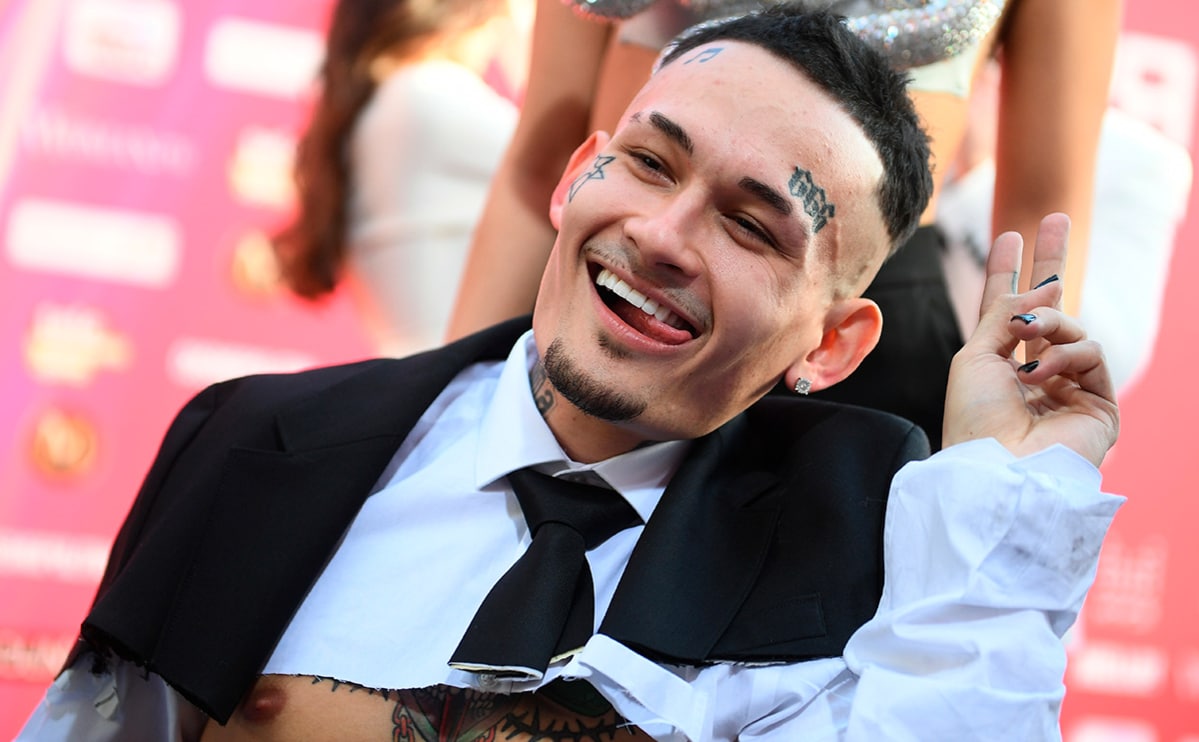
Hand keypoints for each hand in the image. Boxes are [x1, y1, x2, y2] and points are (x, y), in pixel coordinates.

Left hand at [942, 213, 1118, 465]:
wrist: (997, 467)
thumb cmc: (976, 419)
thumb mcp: (975, 355)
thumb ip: (1006, 314)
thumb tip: (1043, 286)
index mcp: (999, 369)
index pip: (1008, 313)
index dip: (1008, 274)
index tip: (1010, 235)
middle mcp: (1035, 376)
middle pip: (1052, 311)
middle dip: (1051, 262)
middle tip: (1054, 217)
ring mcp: (1069, 389)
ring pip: (1071, 326)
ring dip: (1048, 322)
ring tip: (1026, 338)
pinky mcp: (1099, 403)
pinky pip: (1091, 351)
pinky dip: (1064, 354)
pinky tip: (1039, 373)